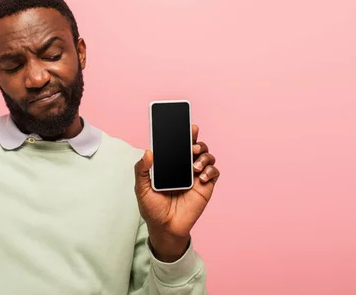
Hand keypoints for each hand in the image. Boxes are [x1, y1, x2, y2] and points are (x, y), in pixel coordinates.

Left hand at [134, 124, 218, 260]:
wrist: (164, 229)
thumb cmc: (152, 208)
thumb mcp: (141, 188)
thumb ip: (142, 170)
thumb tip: (148, 152)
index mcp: (169, 163)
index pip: (177, 144)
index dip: (183, 133)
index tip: (187, 126)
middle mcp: (184, 167)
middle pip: (195, 146)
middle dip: (196, 141)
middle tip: (192, 146)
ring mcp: (196, 176)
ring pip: (207, 157)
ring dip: (204, 156)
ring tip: (195, 165)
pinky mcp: (205, 187)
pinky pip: (214, 173)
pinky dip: (210, 171)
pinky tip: (200, 178)